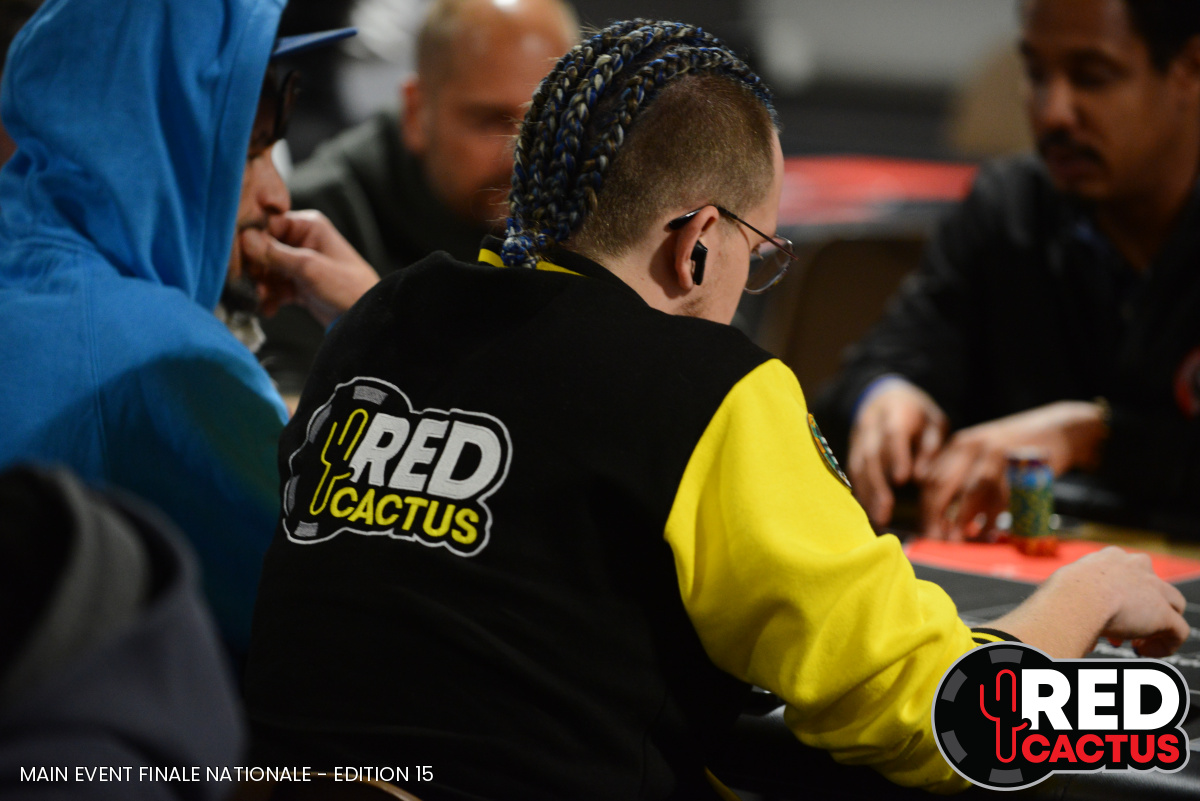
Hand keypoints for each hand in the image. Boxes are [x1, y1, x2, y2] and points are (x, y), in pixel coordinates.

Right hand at [241, 210, 378, 327]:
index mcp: (308, 226)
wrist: (365, 319)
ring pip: (266, 270)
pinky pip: (274, 287)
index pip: (267, 225)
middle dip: (254, 269)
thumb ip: (275, 254)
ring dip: (260, 286)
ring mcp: (300, 263)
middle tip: (247, 285)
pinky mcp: (298, 284)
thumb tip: (245, 238)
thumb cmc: (347, 287)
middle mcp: (302, 241)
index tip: (236, 256)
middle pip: (263, 249)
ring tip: (261, 300)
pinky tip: (268, 309)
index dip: (250, 240)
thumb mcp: (309, 268)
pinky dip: (269, 298)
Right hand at [847, 378, 947, 525]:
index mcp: (896, 412)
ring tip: (877, 518)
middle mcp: (871, 424)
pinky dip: (859, 491)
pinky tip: (867, 510)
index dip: (896, 456)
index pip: (893, 433)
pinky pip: (852, 471)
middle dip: (877, 484)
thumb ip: (930, 445)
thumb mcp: (933, 421)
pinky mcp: (852, 449)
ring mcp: (857, 437)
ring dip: (867, 493)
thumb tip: (921, 477)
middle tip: (886, 510)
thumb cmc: (916, 413)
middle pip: (871, 454)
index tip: (902, 480)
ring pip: (858, 465)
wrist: (882, 395)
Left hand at [919, 401, 1107, 539]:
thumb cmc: (1017, 449)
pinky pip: (1002, 498)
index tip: (926, 530)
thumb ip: (962, 476)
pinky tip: (987, 534)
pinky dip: (992, 518)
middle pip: (942, 485)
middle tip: (936, 541)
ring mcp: (997, 454)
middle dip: (935, 517)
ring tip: (956, 542)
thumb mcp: (983, 453)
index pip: (931, 478)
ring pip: (971, 493)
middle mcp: (973, 446)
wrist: (1060, 429)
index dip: (926, 508)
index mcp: (960, 444)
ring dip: (961, 521)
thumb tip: (944, 518)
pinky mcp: (1019, 465)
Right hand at [991, 546, 1188, 658]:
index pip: (1126, 569)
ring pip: (1173, 605)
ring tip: (1138, 644)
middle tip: (1122, 630)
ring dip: (1158, 626)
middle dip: (1143, 607)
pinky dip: (1166, 645)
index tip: (1104, 614)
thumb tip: (1037, 621)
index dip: (1119, 595)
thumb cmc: (1057, 598)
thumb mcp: (1059, 589)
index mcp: (1108, 558)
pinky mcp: (1164, 613)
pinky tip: (1144, 653)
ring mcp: (1153, 588)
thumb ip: (1065, 598)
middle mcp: (1135, 566)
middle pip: (1155, 585)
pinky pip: (1178, 631)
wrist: (1074, 600)